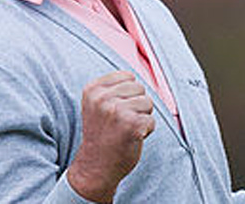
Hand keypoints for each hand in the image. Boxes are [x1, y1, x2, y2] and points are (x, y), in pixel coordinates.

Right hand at [66, 71, 155, 202]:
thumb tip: (137, 76)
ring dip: (142, 118)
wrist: (95, 168)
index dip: (127, 95)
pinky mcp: (132, 125)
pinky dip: (146, 131)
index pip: (128, 76)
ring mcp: (117, 110)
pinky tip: (131, 139)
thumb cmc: (101, 135)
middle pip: (140, 88)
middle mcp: (102, 98)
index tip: (114, 111)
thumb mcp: (97, 105)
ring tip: (125, 130)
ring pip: (148, 103)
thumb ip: (112, 88)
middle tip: (120, 123)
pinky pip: (152, 121)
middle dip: (136, 105)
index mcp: (93, 89)